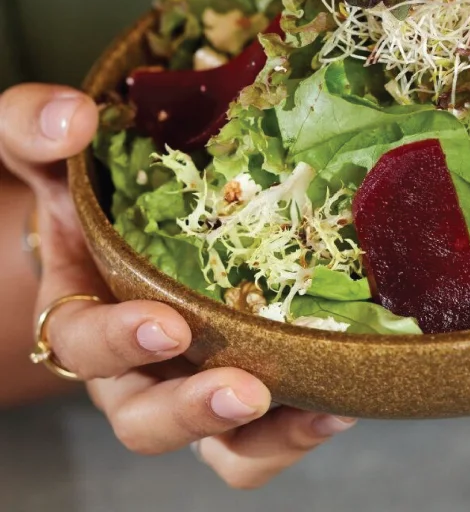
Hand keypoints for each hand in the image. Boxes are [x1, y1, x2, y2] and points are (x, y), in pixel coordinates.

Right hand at [0, 84, 354, 488]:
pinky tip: (342, 404)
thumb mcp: (45, 150)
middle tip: (244, 389)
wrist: (132, 209)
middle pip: (146, 416)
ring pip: (216, 442)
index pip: (83, 342)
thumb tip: (74, 120)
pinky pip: (261, 435)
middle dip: (192, 409)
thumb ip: (35, 128)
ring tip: (320, 411)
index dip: (119, 342)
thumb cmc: (89, 183)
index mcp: (81, 309)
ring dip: (263, 435)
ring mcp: (191, 379)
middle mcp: (134, 362)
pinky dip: (297, 431)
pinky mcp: (244, 380)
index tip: (168, 324)